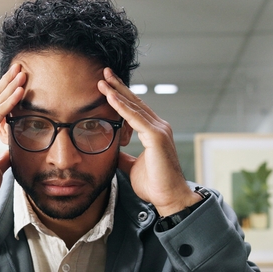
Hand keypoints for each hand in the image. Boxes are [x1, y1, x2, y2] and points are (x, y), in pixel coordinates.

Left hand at [98, 68, 199, 215]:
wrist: (170, 198)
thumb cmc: (155, 185)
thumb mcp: (133, 167)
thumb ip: (124, 157)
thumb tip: (114, 152)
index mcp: (154, 132)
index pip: (135, 109)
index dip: (121, 96)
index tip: (106, 86)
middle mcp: (159, 126)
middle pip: (135, 102)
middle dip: (118, 87)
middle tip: (104, 73)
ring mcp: (159, 130)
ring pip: (134, 106)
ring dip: (117, 92)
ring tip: (102, 80)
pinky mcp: (156, 136)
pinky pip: (135, 118)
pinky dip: (122, 106)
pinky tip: (110, 97)